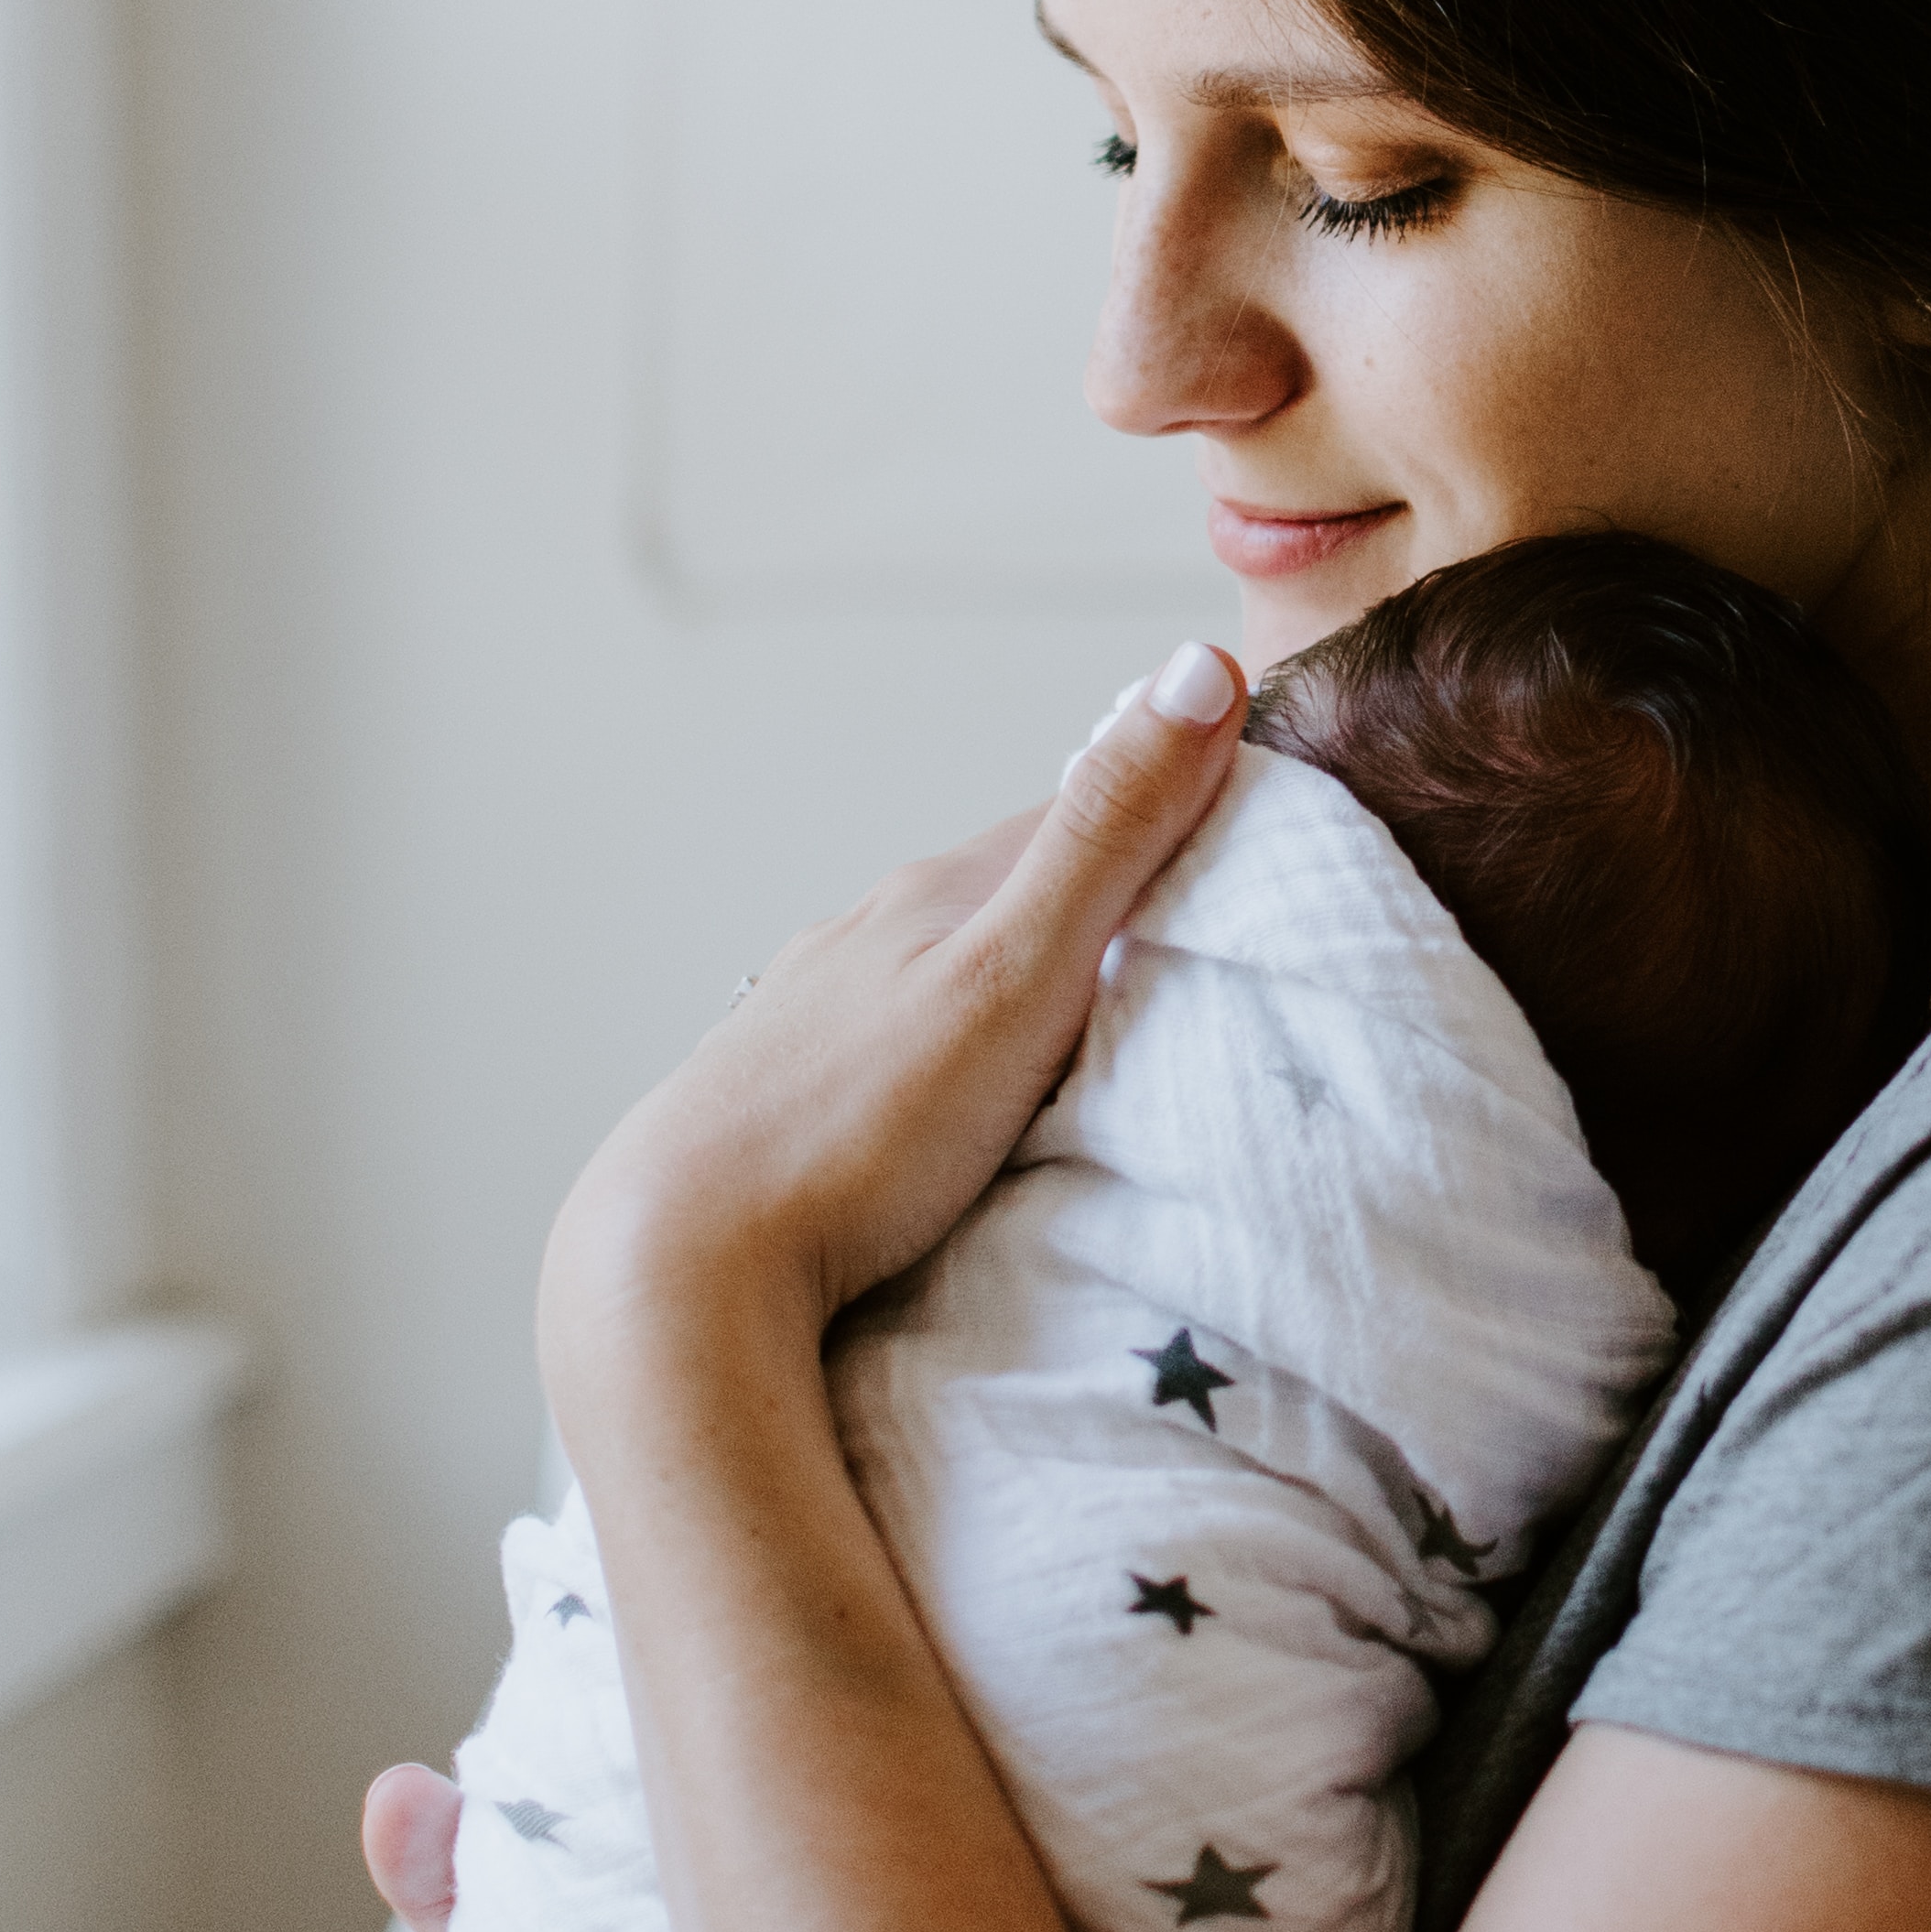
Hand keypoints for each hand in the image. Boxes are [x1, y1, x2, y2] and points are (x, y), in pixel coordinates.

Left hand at [539, 644, 1246, 1398]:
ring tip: (1086, 1035)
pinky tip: (958, 1100)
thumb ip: (1108, 837)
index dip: (1170, 814)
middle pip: (1012, 891)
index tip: (1253, 842)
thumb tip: (1197, 666)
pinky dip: (950, 1048)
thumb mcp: (1015, 976)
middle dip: (1098, 903)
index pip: (1080, 816)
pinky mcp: (785, 1091)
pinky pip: (896, 1042)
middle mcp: (868, 932)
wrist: (677, 1265)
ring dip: (1019, 980)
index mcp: (934, 893)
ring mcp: (817, 1011)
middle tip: (1193, 950)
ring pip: (946, 965)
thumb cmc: (856, 1131)